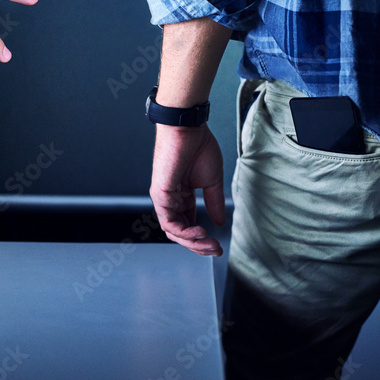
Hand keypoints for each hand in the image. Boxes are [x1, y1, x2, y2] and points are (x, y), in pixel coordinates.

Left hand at [149, 124, 224, 255]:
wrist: (188, 129)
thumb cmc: (198, 147)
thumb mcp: (212, 181)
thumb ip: (214, 203)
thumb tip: (220, 222)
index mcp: (182, 196)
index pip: (188, 225)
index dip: (202, 239)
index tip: (217, 246)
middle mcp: (170, 200)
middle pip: (180, 232)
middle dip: (198, 245)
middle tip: (215, 250)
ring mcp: (163, 199)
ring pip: (173, 231)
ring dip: (192, 242)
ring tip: (209, 243)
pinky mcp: (160, 195)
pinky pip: (169, 221)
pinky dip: (184, 231)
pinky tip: (200, 232)